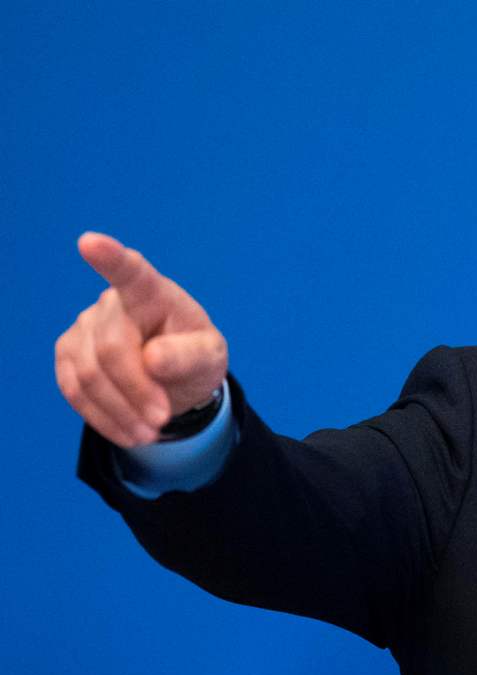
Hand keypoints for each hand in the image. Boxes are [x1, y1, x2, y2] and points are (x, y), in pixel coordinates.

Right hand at [55, 232, 228, 447]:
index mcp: (154, 293)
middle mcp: (112, 302)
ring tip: (152, 432)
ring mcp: (85, 327)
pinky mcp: (68, 354)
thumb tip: (153, 358)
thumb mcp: (209, 358)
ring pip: (89, 376)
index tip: (90, 242)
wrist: (175, 379)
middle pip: (112, 351)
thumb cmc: (195, 357)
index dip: (110, 258)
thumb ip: (190, 356)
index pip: (132, 273)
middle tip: (162, 420)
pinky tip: (128, 431)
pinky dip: (102, 418)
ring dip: (121, 412)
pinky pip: (74, 390)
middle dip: (137, 391)